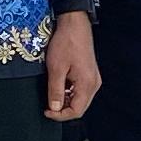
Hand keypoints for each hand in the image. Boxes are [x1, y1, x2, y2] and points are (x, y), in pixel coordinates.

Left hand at [42, 6, 99, 121]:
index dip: (60, 115)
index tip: (46, 112)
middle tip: (47, 105)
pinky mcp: (89, 74)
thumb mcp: (56, 68)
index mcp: (87, 84)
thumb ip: (55, 91)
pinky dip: (69, 93)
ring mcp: (93, 79)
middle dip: (63, 109)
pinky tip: (59, 86)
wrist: (75, 25)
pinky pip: (80, 90)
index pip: (76, 111)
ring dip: (65, 101)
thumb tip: (54, 108)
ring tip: (51, 94)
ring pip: (80, 99)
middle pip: (80, 107)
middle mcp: (94, 84)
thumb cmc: (66, 43)